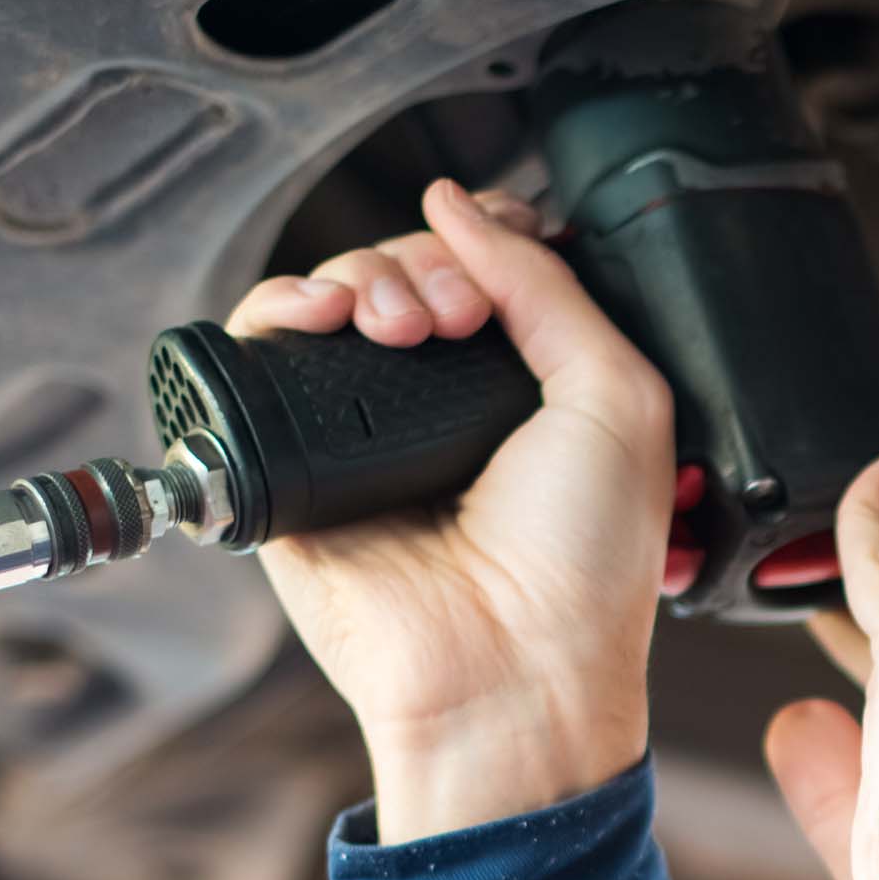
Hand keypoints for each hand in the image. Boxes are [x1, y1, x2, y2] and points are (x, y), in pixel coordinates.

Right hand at [225, 180, 675, 843]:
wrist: (511, 675)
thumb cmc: (583, 570)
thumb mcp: (618, 398)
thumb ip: (547, 286)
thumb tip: (461, 204)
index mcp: (528, 392)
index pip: (484, 269)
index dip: (484, 240)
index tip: (496, 261)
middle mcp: (444, 408)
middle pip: (404, 271)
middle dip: (423, 263)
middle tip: (452, 316)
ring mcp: (367, 434)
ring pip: (332, 299)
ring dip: (360, 276)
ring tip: (393, 322)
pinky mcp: (296, 462)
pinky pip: (260, 356)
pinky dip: (279, 308)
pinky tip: (319, 316)